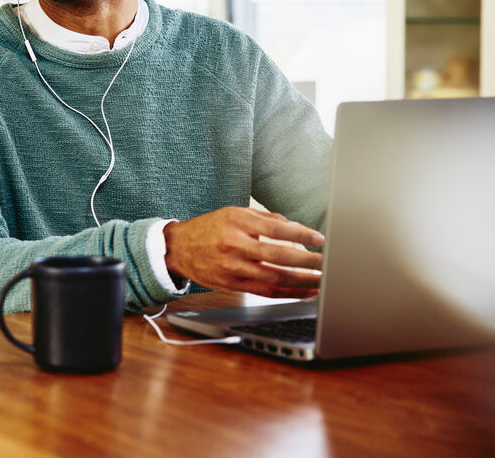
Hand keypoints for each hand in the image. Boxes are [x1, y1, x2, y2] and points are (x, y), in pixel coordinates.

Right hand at [163, 207, 324, 297]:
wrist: (178, 248)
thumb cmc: (208, 229)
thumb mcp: (233, 214)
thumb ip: (264, 219)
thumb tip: (295, 228)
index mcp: (236, 222)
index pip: (276, 229)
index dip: (301, 235)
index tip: (319, 239)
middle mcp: (233, 245)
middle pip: (279, 256)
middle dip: (309, 261)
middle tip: (328, 262)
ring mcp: (232, 267)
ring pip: (275, 277)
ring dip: (303, 281)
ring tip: (322, 280)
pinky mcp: (231, 284)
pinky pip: (265, 291)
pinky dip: (289, 293)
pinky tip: (305, 291)